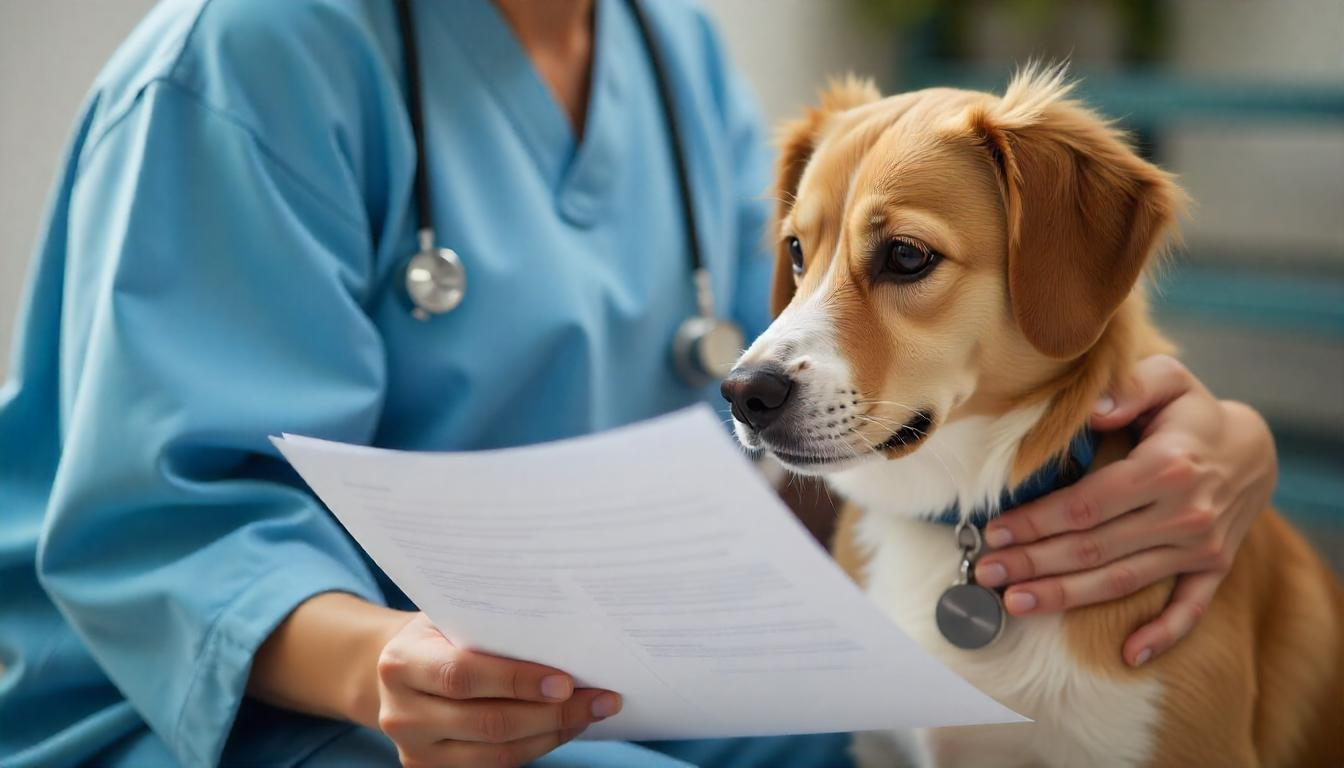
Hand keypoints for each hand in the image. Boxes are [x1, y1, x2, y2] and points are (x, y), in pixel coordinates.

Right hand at [375, 613, 621, 767]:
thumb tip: (566, 633)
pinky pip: (495, 766)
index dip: (517, 681)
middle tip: (600, 699)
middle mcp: (401, 713)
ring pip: (497, 753)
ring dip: (553, 734)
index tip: (566, 681)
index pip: (463, 676)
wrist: (397, 667)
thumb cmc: (439, 633)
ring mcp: (414, 749)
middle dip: (552, 713)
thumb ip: (491, 625)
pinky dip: (538, 746)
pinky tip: (564, 726)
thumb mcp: (451, 616)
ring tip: (591, 712)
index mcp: (402, 663)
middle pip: (488, 722)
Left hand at [972, 355, 1276, 666]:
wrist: (1254, 448)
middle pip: (1094, 548)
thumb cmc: (1190, 412)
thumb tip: (1093, 410)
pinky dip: (1162, 635)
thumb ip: (1130, 386)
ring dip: (1066, 596)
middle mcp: (1185, 514)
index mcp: (1166, 468)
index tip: (994, 530)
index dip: (1037, 521)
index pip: (1086, 504)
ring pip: (1123, 581)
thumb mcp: (1167, 379)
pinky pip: (1189, 610)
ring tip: (1016, 604)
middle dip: (1033, 563)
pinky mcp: (1214, 569)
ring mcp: (1201, 547)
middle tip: (986, 573)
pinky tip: (1127, 655)